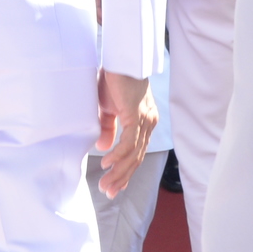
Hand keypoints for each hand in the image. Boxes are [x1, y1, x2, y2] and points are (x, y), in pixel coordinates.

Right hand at [96, 71, 156, 196]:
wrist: (121, 59)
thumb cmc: (115, 80)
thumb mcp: (108, 108)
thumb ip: (109, 128)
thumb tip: (103, 148)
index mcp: (144, 123)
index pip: (137, 153)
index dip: (126, 171)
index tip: (116, 186)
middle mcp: (149, 124)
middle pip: (137, 158)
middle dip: (122, 177)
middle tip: (109, 192)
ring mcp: (144, 120)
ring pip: (133, 154)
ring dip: (118, 171)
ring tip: (105, 184)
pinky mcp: (136, 115)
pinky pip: (128, 142)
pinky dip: (117, 155)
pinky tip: (106, 163)